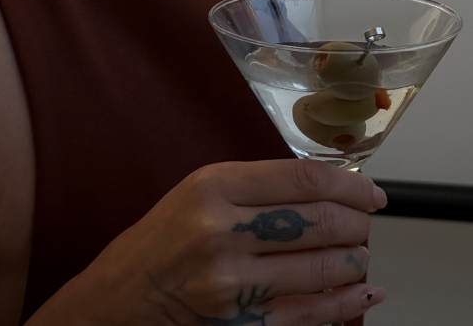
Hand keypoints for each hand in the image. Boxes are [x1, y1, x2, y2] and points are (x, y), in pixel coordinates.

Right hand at [47, 159, 386, 325]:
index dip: (349, 184)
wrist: (122, 299)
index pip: (303, 179)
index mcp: (213, 186)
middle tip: (366, 221)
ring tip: (360, 254)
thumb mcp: (198, 191)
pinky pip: (311, 313)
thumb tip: (327, 186)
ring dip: (356, 261)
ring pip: (323, 267)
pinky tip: (361, 294)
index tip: (369, 190)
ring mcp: (233, 284)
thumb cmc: (162, 240)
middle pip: (320, 221)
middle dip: (357, 222)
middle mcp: (223, 231)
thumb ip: (256, 186)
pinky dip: (346, 304)